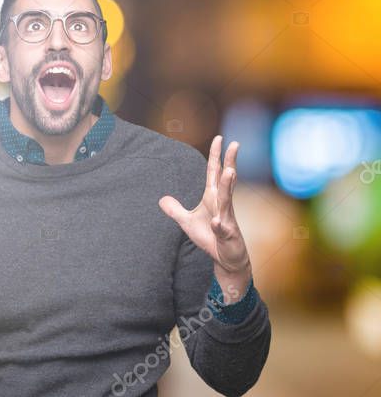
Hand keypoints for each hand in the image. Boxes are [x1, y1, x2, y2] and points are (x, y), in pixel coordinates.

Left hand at [159, 136, 250, 288]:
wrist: (225, 258)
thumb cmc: (210, 237)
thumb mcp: (187, 222)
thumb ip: (176, 210)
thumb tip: (161, 199)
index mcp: (213, 198)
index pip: (214, 173)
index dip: (216, 156)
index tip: (218, 138)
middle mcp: (222, 205)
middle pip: (226, 180)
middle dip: (230, 162)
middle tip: (235, 144)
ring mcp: (227, 219)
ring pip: (228, 201)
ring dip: (229, 186)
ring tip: (230, 171)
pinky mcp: (228, 235)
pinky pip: (223, 229)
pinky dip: (220, 226)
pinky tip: (217, 223)